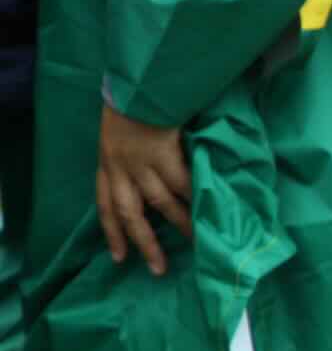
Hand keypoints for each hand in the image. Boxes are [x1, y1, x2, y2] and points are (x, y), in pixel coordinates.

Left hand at [96, 103, 192, 274]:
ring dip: (181, 223)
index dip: (112, 233)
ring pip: (161, 203)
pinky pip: (182, 183)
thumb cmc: (130, 103)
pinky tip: (207, 210)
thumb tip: (151, 181)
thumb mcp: (118, 134)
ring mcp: (141, 162)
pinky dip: (195, 198)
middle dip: (144, 243)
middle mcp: (120, 167)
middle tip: (159, 269)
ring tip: (197, 241)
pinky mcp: (163, 154)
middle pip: (130, 214)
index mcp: (107, 162)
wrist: (137, 81)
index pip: (105, 204)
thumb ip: (130, 157)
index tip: (119, 258)